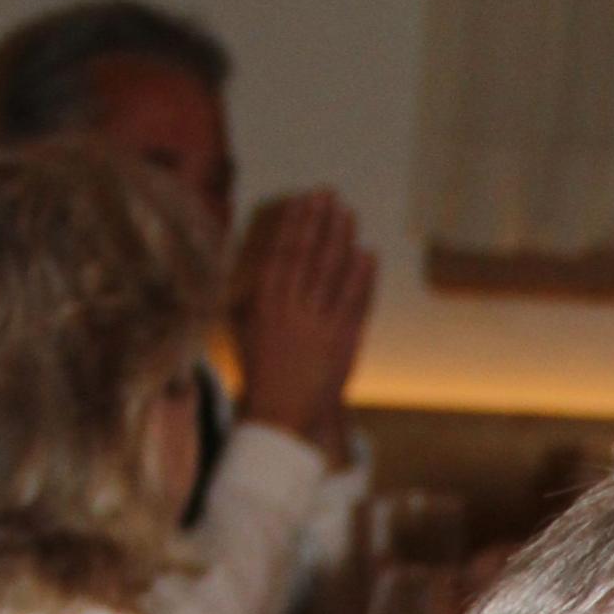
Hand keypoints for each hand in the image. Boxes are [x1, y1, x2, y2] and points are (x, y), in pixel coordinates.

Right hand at [232, 189, 374, 457]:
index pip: (282, 254)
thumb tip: (255, 268)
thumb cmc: (262, 374)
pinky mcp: (341, 343)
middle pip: (308, 256)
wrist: (280, 418)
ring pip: (332, 274)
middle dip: (319, 222)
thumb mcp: (246, 332)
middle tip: (329, 194)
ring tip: (348, 214)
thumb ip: (250, 299)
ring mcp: (318, 326)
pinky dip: (362, 277)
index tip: (303, 200)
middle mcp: (291, 311)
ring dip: (341, 240)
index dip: (295, 224)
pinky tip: (368, 254)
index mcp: (265, 306)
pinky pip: (354, 303)